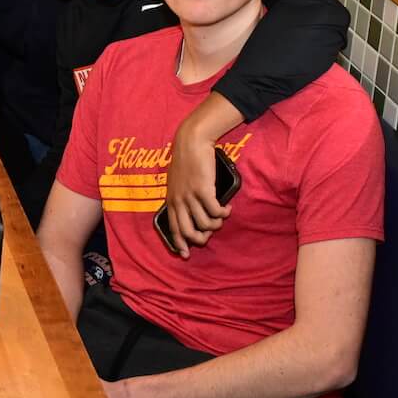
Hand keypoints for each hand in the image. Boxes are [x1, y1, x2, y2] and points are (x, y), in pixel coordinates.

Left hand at [163, 132, 229, 258]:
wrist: (191, 142)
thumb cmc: (186, 161)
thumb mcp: (176, 182)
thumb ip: (180, 197)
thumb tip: (189, 212)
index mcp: (171, 200)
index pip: (173, 228)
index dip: (179, 243)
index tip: (185, 255)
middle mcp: (179, 201)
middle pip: (189, 232)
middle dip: (201, 238)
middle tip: (211, 234)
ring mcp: (190, 196)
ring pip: (206, 224)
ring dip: (217, 223)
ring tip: (222, 215)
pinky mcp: (203, 190)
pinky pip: (216, 212)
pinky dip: (223, 213)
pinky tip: (226, 208)